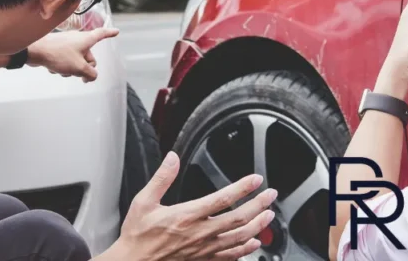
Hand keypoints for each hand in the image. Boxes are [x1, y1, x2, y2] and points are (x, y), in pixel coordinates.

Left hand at [27, 27, 118, 81]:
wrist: (34, 51)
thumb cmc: (58, 55)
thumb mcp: (79, 68)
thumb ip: (91, 74)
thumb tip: (92, 76)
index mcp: (86, 40)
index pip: (101, 34)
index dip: (109, 34)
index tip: (116, 32)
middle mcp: (78, 39)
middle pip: (89, 56)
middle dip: (85, 67)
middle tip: (81, 76)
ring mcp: (67, 44)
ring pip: (76, 60)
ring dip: (72, 69)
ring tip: (63, 70)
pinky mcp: (58, 49)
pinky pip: (66, 60)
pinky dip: (63, 66)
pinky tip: (54, 68)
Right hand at [105, 152, 277, 260]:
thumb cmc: (137, 235)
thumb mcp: (143, 201)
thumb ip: (161, 178)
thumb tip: (172, 157)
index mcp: (186, 216)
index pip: (221, 199)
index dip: (242, 188)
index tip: (255, 180)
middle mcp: (198, 233)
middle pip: (237, 219)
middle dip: (258, 205)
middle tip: (270, 195)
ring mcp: (203, 249)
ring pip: (238, 238)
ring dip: (257, 226)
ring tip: (269, 216)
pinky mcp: (202, 260)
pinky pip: (230, 256)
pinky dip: (245, 249)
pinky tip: (254, 243)